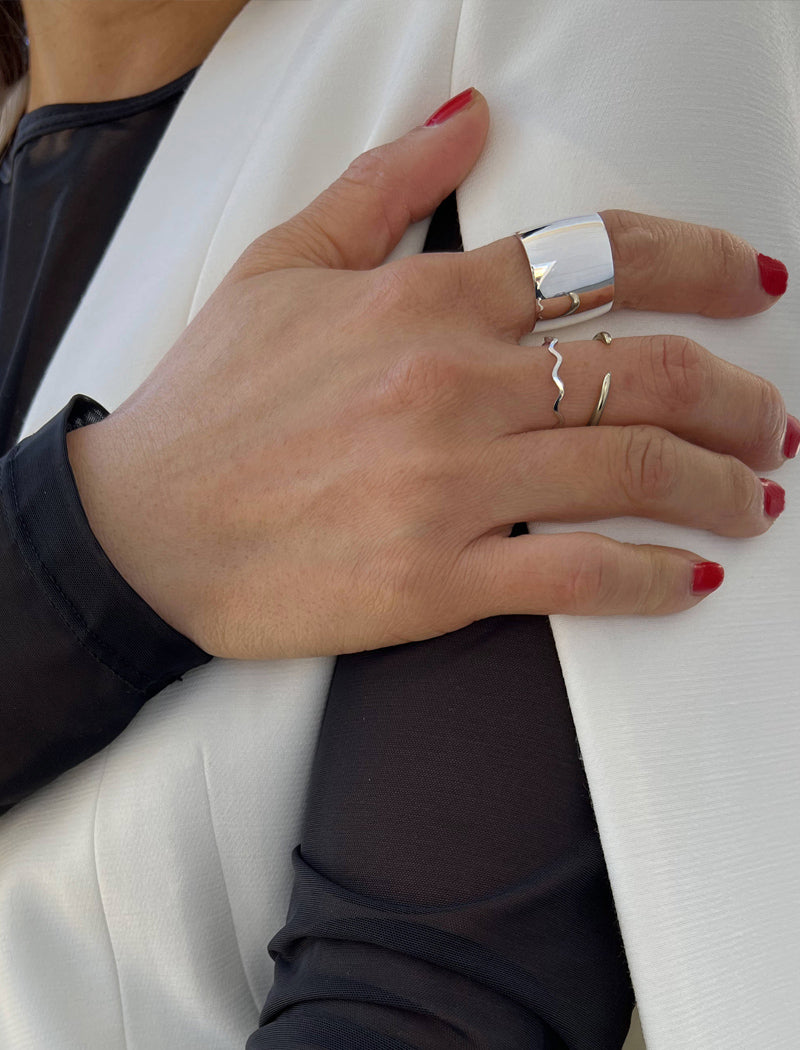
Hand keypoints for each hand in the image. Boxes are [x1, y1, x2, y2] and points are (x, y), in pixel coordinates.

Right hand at [67, 88, 794, 658]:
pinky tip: (689, 575)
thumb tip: (465, 116)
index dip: (705, 265)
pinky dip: (653, 578)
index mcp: (423, 301)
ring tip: (754, 496)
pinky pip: (578, 573)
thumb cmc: (208, 405)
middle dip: (741, 397)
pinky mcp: (437, 576)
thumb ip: (383, 184)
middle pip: (650, 370)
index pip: (603, 257)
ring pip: (635, 469)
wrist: (142, 527)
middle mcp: (453, 383)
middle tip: (770, 420)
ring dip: (721, 485)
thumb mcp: (282, 263)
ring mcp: (451, 483)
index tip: (754, 286)